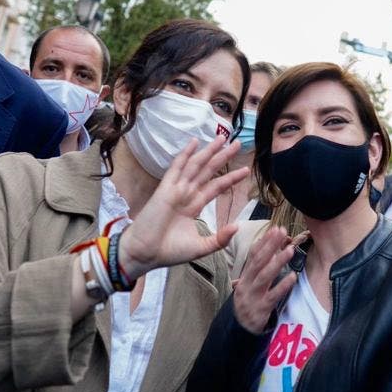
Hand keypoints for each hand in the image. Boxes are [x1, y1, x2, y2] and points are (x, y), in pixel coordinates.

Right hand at [119, 137, 248, 279]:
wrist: (145, 254)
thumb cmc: (169, 251)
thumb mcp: (201, 247)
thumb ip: (220, 238)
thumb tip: (237, 226)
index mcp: (194, 206)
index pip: (216, 186)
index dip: (230, 177)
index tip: (245, 170)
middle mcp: (186, 194)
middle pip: (208, 171)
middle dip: (223, 157)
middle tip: (238, 144)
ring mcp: (176, 190)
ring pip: (196, 166)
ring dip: (208, 151)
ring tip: (222, 138)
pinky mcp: (165, 189)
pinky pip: (176, 168)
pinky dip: (185, 155)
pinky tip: (194, 142)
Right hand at [233, 226, 297, 334]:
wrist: (239, 330)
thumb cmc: (249, 303)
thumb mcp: (249, 285)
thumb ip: (258, 269)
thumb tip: (268, 247)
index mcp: (244, 277)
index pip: (253, 255)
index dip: (264, 241)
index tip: (275, 229)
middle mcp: (246, 284)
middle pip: (258, 262)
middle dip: (270, 246)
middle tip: (282, 232)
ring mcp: (252, 297)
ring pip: (264, 277)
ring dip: (277, 262)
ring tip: (290, 250)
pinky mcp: (260, 310)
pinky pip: (272, 296)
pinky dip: (283, 286)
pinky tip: (293, 276)